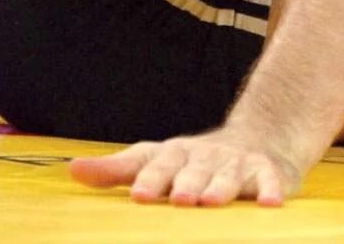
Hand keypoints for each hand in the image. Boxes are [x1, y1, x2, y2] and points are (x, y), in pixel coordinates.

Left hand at [68, 128, 301, 205]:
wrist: (256, 140)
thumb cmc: (191, 162)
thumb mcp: (154, 159)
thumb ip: (117, 169)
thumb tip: (73, 170)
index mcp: (175, 154)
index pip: (158, 165)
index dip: (150, 180)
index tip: (138, 196)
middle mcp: (205, 156)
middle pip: (195, 170)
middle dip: (187, 184)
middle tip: (179, 199)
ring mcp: (237, 163)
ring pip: (228, 175)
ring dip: (221, 187)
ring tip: (211, 201)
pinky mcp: (266, 172)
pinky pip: (269, 180)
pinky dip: (270, 190)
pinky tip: (269, 203)